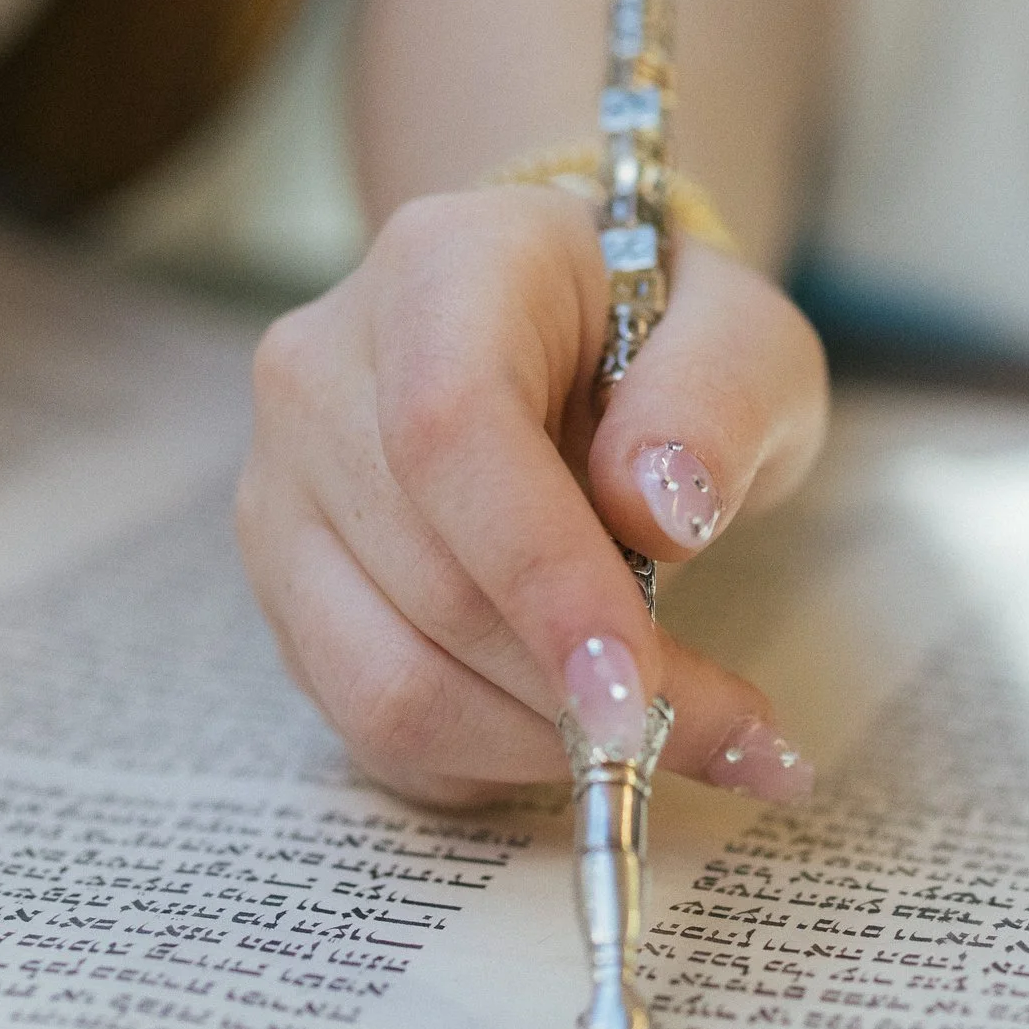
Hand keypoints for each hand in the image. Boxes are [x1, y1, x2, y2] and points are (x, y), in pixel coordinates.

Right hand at [236, 186, 829, 808]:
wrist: (562, 326)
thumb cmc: (659, 325)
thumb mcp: (744, 333)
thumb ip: (720, 398)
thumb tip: (661, 511)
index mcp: (440, 269)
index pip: (452, 429)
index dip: (541, 576)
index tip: (638, 690)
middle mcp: (322, 372)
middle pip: (428, 580)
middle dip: (582, 690)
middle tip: (736, 737)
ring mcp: (284, 489)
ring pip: (386, 679)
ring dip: (544, 743)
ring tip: (677, 738)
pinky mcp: (285, 591)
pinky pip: (375, 724)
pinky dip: (495, 760)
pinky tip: (584, 729)